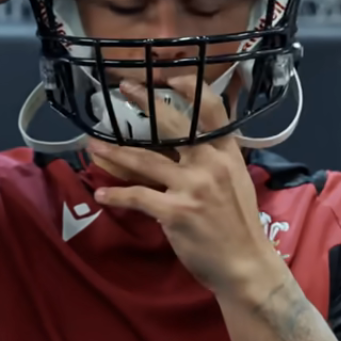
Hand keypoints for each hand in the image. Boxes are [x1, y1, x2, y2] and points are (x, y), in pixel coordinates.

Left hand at [87, 77, 284, 296]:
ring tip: (94, 145)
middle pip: (173, 125)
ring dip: (115, 152)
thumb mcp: (235, 181)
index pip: (211, 110)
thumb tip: (184, 144)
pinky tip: (101, 194)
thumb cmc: (239, 225)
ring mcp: (192, 187)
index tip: (169, 76)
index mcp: (227, 153)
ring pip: (145, 160)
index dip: (190, 88)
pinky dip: (117, 195)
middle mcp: (210, 163)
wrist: (246, 264)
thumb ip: (213, 159)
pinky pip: (138, 197)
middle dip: (145, 102)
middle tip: (124, 89)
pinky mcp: (176, 212)